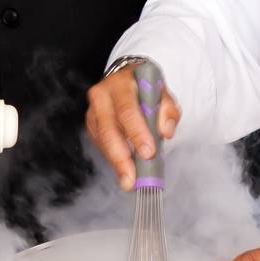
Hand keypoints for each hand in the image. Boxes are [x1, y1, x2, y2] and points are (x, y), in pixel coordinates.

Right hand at [85, 66, 180, 191]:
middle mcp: (102, 95)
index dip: (137, 133)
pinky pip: (101, 144)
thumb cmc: (145, 87)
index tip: (148, 153)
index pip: (128, 110)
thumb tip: (165, 131)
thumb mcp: (162, 92)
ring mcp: (93, 110)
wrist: (126, 79)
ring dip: (116, 163)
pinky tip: (123, 168)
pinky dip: (112, 158)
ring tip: (128, 181)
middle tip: (132, 178)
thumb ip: (167, 110)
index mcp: (121, 83)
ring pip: (103, 140)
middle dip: (121, 157)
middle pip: (109, 130)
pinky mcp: (91, 123)